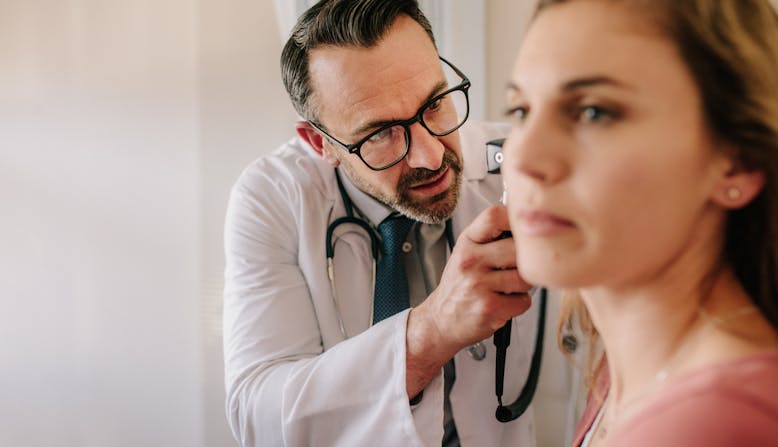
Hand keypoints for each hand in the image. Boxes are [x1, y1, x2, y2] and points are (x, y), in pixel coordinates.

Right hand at [405, 205, 532, 396]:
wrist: (441, 319)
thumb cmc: (460, 286)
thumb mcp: (467, 253)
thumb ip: (492, 237)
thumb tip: (529, 224)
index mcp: (467, 243)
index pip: (494, 216)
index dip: (515, 220)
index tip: (521, 231)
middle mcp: (471, 260)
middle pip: (519, 249)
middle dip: (524, 262)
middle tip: (512, 270)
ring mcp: (479, 284)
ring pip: (525, 277)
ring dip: (522, 286)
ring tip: (506, 289)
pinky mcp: (490, 307)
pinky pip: (524, 301)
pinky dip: (518, 305)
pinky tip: (503, 303)